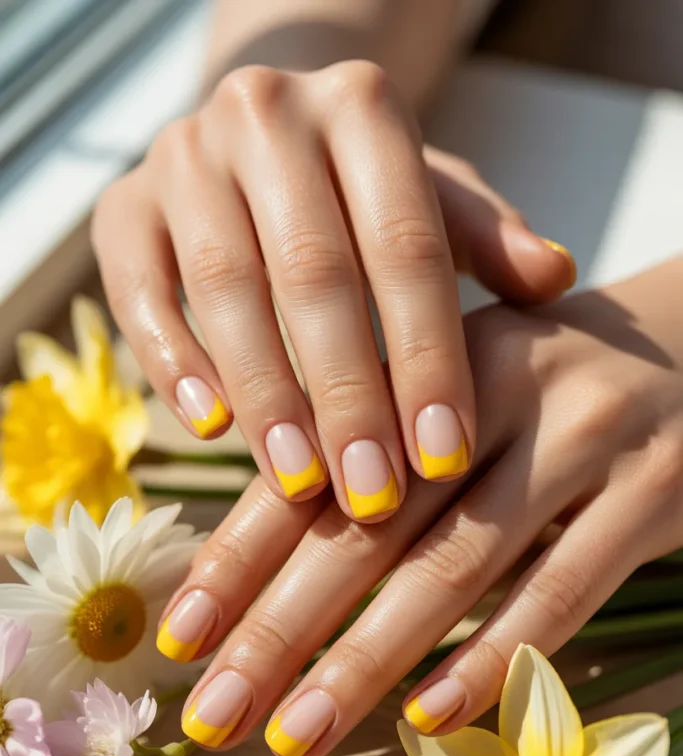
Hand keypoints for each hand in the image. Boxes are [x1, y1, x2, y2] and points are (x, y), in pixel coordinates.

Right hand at [93, 60, 573, 521]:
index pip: (405, 246)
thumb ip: (486, 238)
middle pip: (313, 272)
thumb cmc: (362, 190)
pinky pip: (137, 292)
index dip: (428, 356)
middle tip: (374, 495)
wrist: (262, 133)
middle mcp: (266, 114)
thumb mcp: (434, 199)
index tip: (445, 456)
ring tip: (302, 484)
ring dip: (266, 395)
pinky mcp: (121, 207)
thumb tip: (554, 279)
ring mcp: (183, 155)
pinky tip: (211, 429)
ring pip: (225, 286)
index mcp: (361, 107)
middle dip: (347, 396)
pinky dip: (173, 362)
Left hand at [163, 259, 682, 755]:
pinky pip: (560, 592)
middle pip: (367, 528)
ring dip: (366, 662)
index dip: (239, 557)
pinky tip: (428, 717)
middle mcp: (497, 390)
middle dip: (279, 630)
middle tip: (213, 716)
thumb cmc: (549, 389)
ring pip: (453, 568)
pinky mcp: (652, 495)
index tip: (179, 638)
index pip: (317, 467)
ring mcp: (583, 439)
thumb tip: (265, 566)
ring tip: (296, 736)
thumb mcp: (458, 392)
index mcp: (425, 360)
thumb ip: (374, 453)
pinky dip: (492, 658)